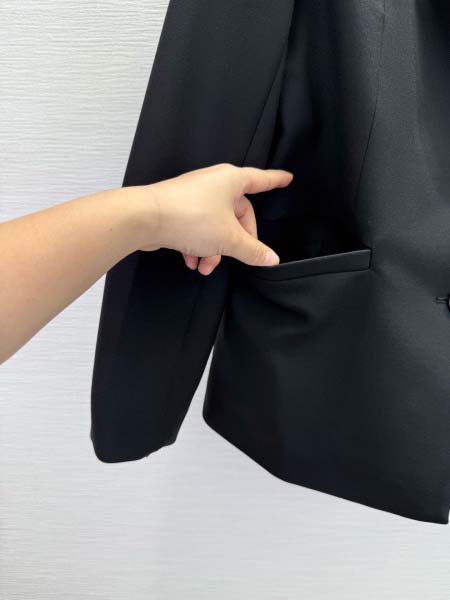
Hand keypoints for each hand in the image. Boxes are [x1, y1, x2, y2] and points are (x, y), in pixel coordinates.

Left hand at [134, 162, 293, 274]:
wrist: (145, 218)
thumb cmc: (190, 218)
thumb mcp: (228, 239)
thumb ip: (252, 251)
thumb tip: (270, 259)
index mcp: (231, 181)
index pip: (261, 180)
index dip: (275, 180)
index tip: (287, 178)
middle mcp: (214, 184)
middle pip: (237, 214)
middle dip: (236, 241)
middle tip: (237, 257)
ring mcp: (195, 195)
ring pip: (216, 225)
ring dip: (214, 249)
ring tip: (206, 266)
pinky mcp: (179, 208)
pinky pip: (197, 228)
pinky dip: (197, 246)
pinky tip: (191, 262)